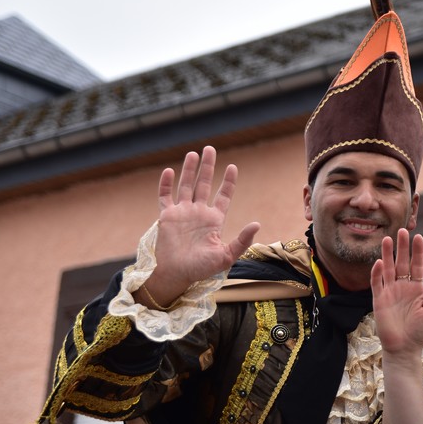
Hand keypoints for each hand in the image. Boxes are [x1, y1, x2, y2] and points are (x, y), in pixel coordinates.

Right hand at [143, 146, 259, 305]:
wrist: (176, 274)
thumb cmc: (202, 268)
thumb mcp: (227, 255)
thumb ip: (242, 240)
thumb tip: (257, 223)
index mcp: (215, 219)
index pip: (224, 195)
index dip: (228, 181)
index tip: (232, 167)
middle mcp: (199, 212)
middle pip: (204, 184)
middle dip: (208, 166)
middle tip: (210, 148)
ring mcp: (182, 213)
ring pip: (186, 185)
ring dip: (189, 170)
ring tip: (193, 153)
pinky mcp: (166, 216)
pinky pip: (165, 197)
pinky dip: (166, 184)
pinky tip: (169, 171)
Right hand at [371, 228, 422, 361]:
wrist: (404, 348)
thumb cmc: (419, 331)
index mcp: (416, 288)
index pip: (416, 265)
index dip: (417, 252)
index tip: (418, 237)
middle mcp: (402, 287)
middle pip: (401, 262)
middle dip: (402, 247)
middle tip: (402, 230)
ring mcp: (390, 292)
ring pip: (388, 268)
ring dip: (388, 254)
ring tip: (388, 238)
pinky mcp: (379, 300)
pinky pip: (377, 283)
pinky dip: (377, 273)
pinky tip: (380, 262)